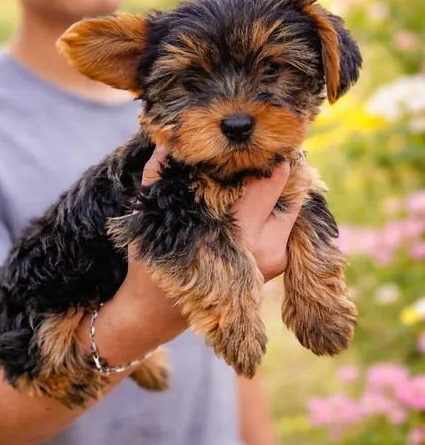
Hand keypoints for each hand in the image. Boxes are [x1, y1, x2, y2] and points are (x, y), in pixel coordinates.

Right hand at [120, 148, 300, 342]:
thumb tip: (170, 137)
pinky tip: (261, 183)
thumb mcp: (149, 215)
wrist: (161, 312)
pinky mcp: (280, 263)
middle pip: (288, 188)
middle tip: (264, 137)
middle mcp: (264, 250)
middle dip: (277, 162)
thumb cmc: (153, 263)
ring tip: (262, 157)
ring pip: (294, 202)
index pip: (268, 181)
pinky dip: (279, 199)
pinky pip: (288, 219)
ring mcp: (276, 260)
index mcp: (237, 236)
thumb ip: (159, 172)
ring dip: (280, 180)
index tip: (258, 132)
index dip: (264, 153)